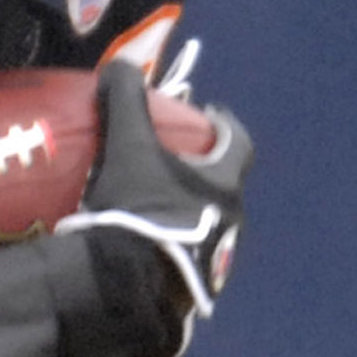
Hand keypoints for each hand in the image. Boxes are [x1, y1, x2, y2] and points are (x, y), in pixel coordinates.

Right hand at [0, 63, 254, 356]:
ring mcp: (216, 262)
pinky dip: (172, 247)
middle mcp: (231, 223)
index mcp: (225, 185)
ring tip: (154, 208)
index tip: (208, 115)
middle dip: (201, 172)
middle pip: (223, 186)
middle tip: (170, 163)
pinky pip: (187, 259)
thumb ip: (125, 100)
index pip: (238, 144)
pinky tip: (143, 249)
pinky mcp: (194, 292)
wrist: (128, 287)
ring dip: (188, 212)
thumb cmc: (137, 211)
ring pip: (207, 225)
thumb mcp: (127, 148)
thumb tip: (119, 64)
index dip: (224, 125)